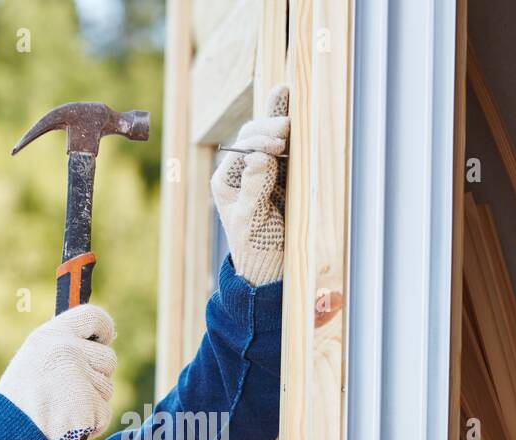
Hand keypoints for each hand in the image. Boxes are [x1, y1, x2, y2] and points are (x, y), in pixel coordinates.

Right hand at [0, 304, 116, 439]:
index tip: (102, 341)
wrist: (5, 434)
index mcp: (52, 335)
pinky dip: (90, 424)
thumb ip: (63, 345)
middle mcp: (68, 351)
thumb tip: (97, 341)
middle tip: (68, 391)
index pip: (94, 317)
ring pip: (107, 389)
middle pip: (108, 359)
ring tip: (61, 409)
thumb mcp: (34, 358)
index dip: (104, 330)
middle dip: (96, 377)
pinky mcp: (87, 407)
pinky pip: (103, 414)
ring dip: (91, 403)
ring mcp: (79, 379)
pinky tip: (66, 425)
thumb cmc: (19, 398)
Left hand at [211, 84, 289, 286]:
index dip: (260, 141)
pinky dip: (287, 127)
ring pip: (268, 136)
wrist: (272, 267)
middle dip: (270, 127)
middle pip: (253, 135)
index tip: (278, 146)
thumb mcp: (251, 220)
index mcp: (227, 180)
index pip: (243, 147)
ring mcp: (262, 171)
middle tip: (288, 126)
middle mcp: (242, 171)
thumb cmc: (255, 247)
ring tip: (287, 98)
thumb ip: (254, 188)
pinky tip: (284, 96)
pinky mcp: (280, 175)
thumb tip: (256, 156)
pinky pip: (283, 146)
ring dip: (278, 120)